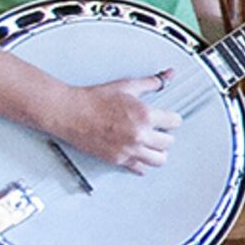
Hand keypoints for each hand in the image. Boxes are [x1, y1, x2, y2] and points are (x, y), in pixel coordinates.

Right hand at [57, 73, 178, 175]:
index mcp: (144, 116)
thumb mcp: (127, 86)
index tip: (168, 118)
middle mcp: (138, 135)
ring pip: (158, 159)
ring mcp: (128, 150)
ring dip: (158, 151)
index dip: (172, 119)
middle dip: (165, 134)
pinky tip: (139, 154)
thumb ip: (152, 82)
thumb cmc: (94, 100)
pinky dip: (142, 163)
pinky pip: (139, 168)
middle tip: (158, 130)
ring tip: (152, 143)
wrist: (70, 112)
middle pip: (169, 142)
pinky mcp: (117, 160)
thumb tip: (167, 75)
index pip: (175, 122)